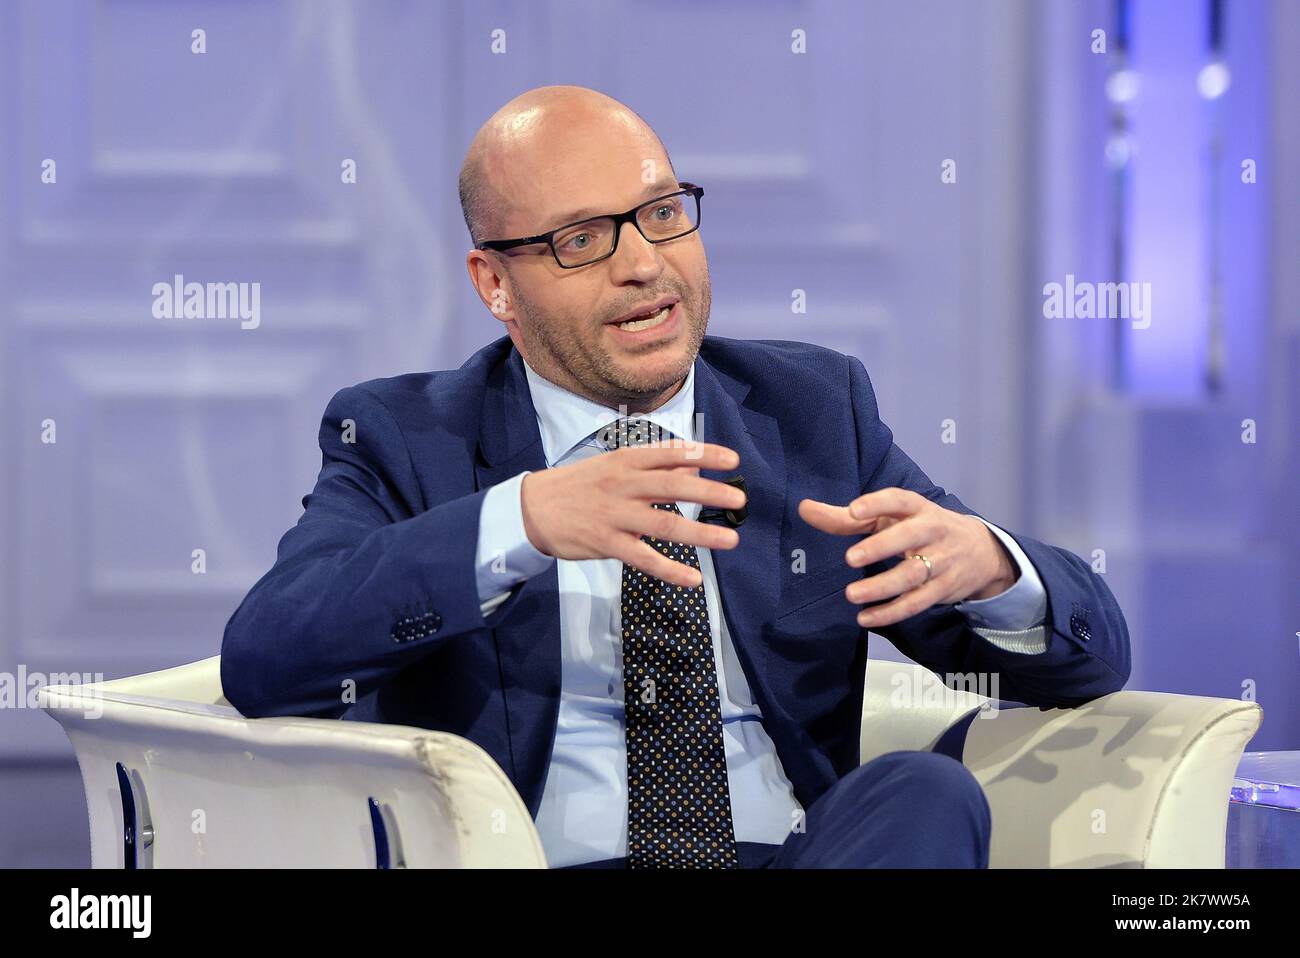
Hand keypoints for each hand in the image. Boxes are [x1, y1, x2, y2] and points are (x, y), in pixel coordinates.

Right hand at [520, 442, 746, 588]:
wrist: (532, 509)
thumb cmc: (579, 486)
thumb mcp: (614, 466)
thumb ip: (654, 466)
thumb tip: (694, 462)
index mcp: (626, 461)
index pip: (671, 453)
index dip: (704, 454)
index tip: (733, 459)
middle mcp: (623, 485)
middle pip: (673, 486)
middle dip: (709, 492)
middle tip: (739, 500)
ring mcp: (615, 515)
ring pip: (665, 524)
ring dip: (701, 533)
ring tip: (730, 540)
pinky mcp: (607, 544)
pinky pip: (644, 558)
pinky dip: (671, 570)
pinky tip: (694, 578)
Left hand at [797, 488, 1017, 628]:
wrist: (981, 551)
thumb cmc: (920, 527)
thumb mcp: (890, 517)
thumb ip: (846, 517)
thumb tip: (804, 509)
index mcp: (917, 508)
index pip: (898, 500)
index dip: (877, 504)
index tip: (854, 510)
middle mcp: (932, 531)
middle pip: (908, 538)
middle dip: (881, 547)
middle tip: (850, 559)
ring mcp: (941, 561)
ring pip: (912, 575)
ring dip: (882, 587)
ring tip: (851, 595)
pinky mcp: (943, 589)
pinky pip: (917, 603)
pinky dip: (891, 612)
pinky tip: (866, 618)